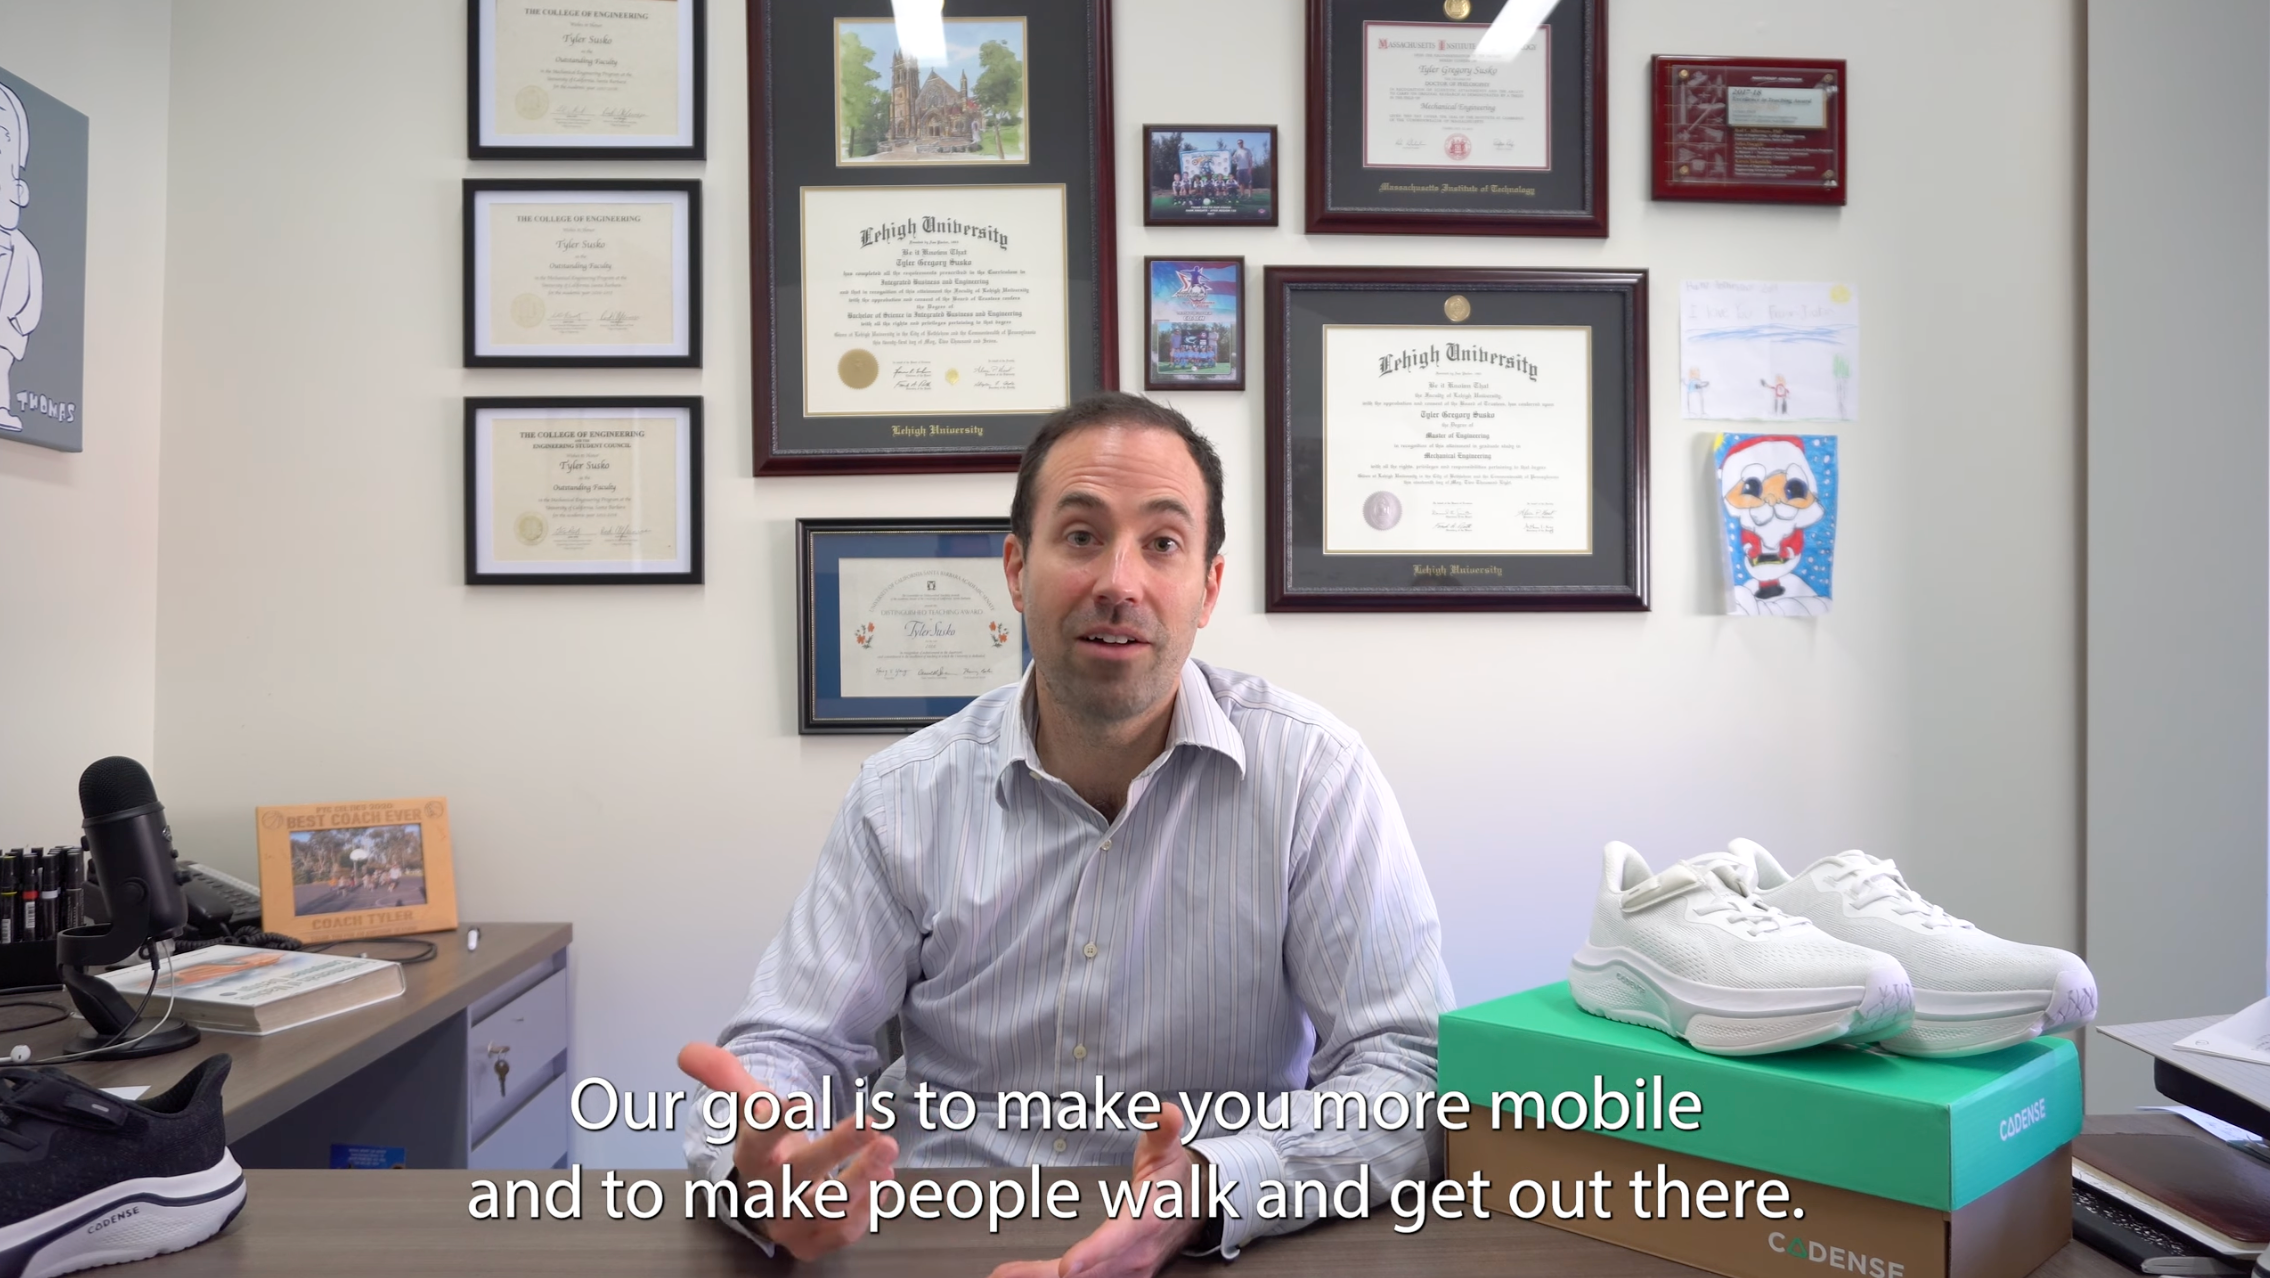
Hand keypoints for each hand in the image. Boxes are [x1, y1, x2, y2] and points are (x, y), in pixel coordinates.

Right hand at [677, 1042, 898, 1260]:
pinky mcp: (815, 1243)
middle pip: (800, 1173)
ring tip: (888, 1147)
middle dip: (836, 1148)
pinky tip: (885, 1176)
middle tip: (870, 1122)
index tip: (801, 1102)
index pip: (758, 1140)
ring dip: (861, 1178)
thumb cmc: (767, 1147)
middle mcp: (770, 1194)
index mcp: (752, 1157)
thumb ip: (726, 1076)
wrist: (766, 1201)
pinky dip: (870, 1206)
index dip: (777, 1123)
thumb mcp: (749, 1109)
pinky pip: (845, 1232)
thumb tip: (688, 1051)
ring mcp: (792, 1222)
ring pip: (828, 1207)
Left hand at [988, 1101, 1206, 1277]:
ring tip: (1007, 1276)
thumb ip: (1162, 1130)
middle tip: (1006, 1273)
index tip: (1067, 1266)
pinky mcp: (1121, 1276)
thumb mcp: (1167, 1149)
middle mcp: (1136, 1253)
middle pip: (1090, 1272)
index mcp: (1145, 1221)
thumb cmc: (1172, 1180)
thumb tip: (1165, 1113)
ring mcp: (1130, 1269)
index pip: (1118, 1240)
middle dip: (1045, 1275)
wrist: (1193, 1208)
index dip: (1092, 1254)